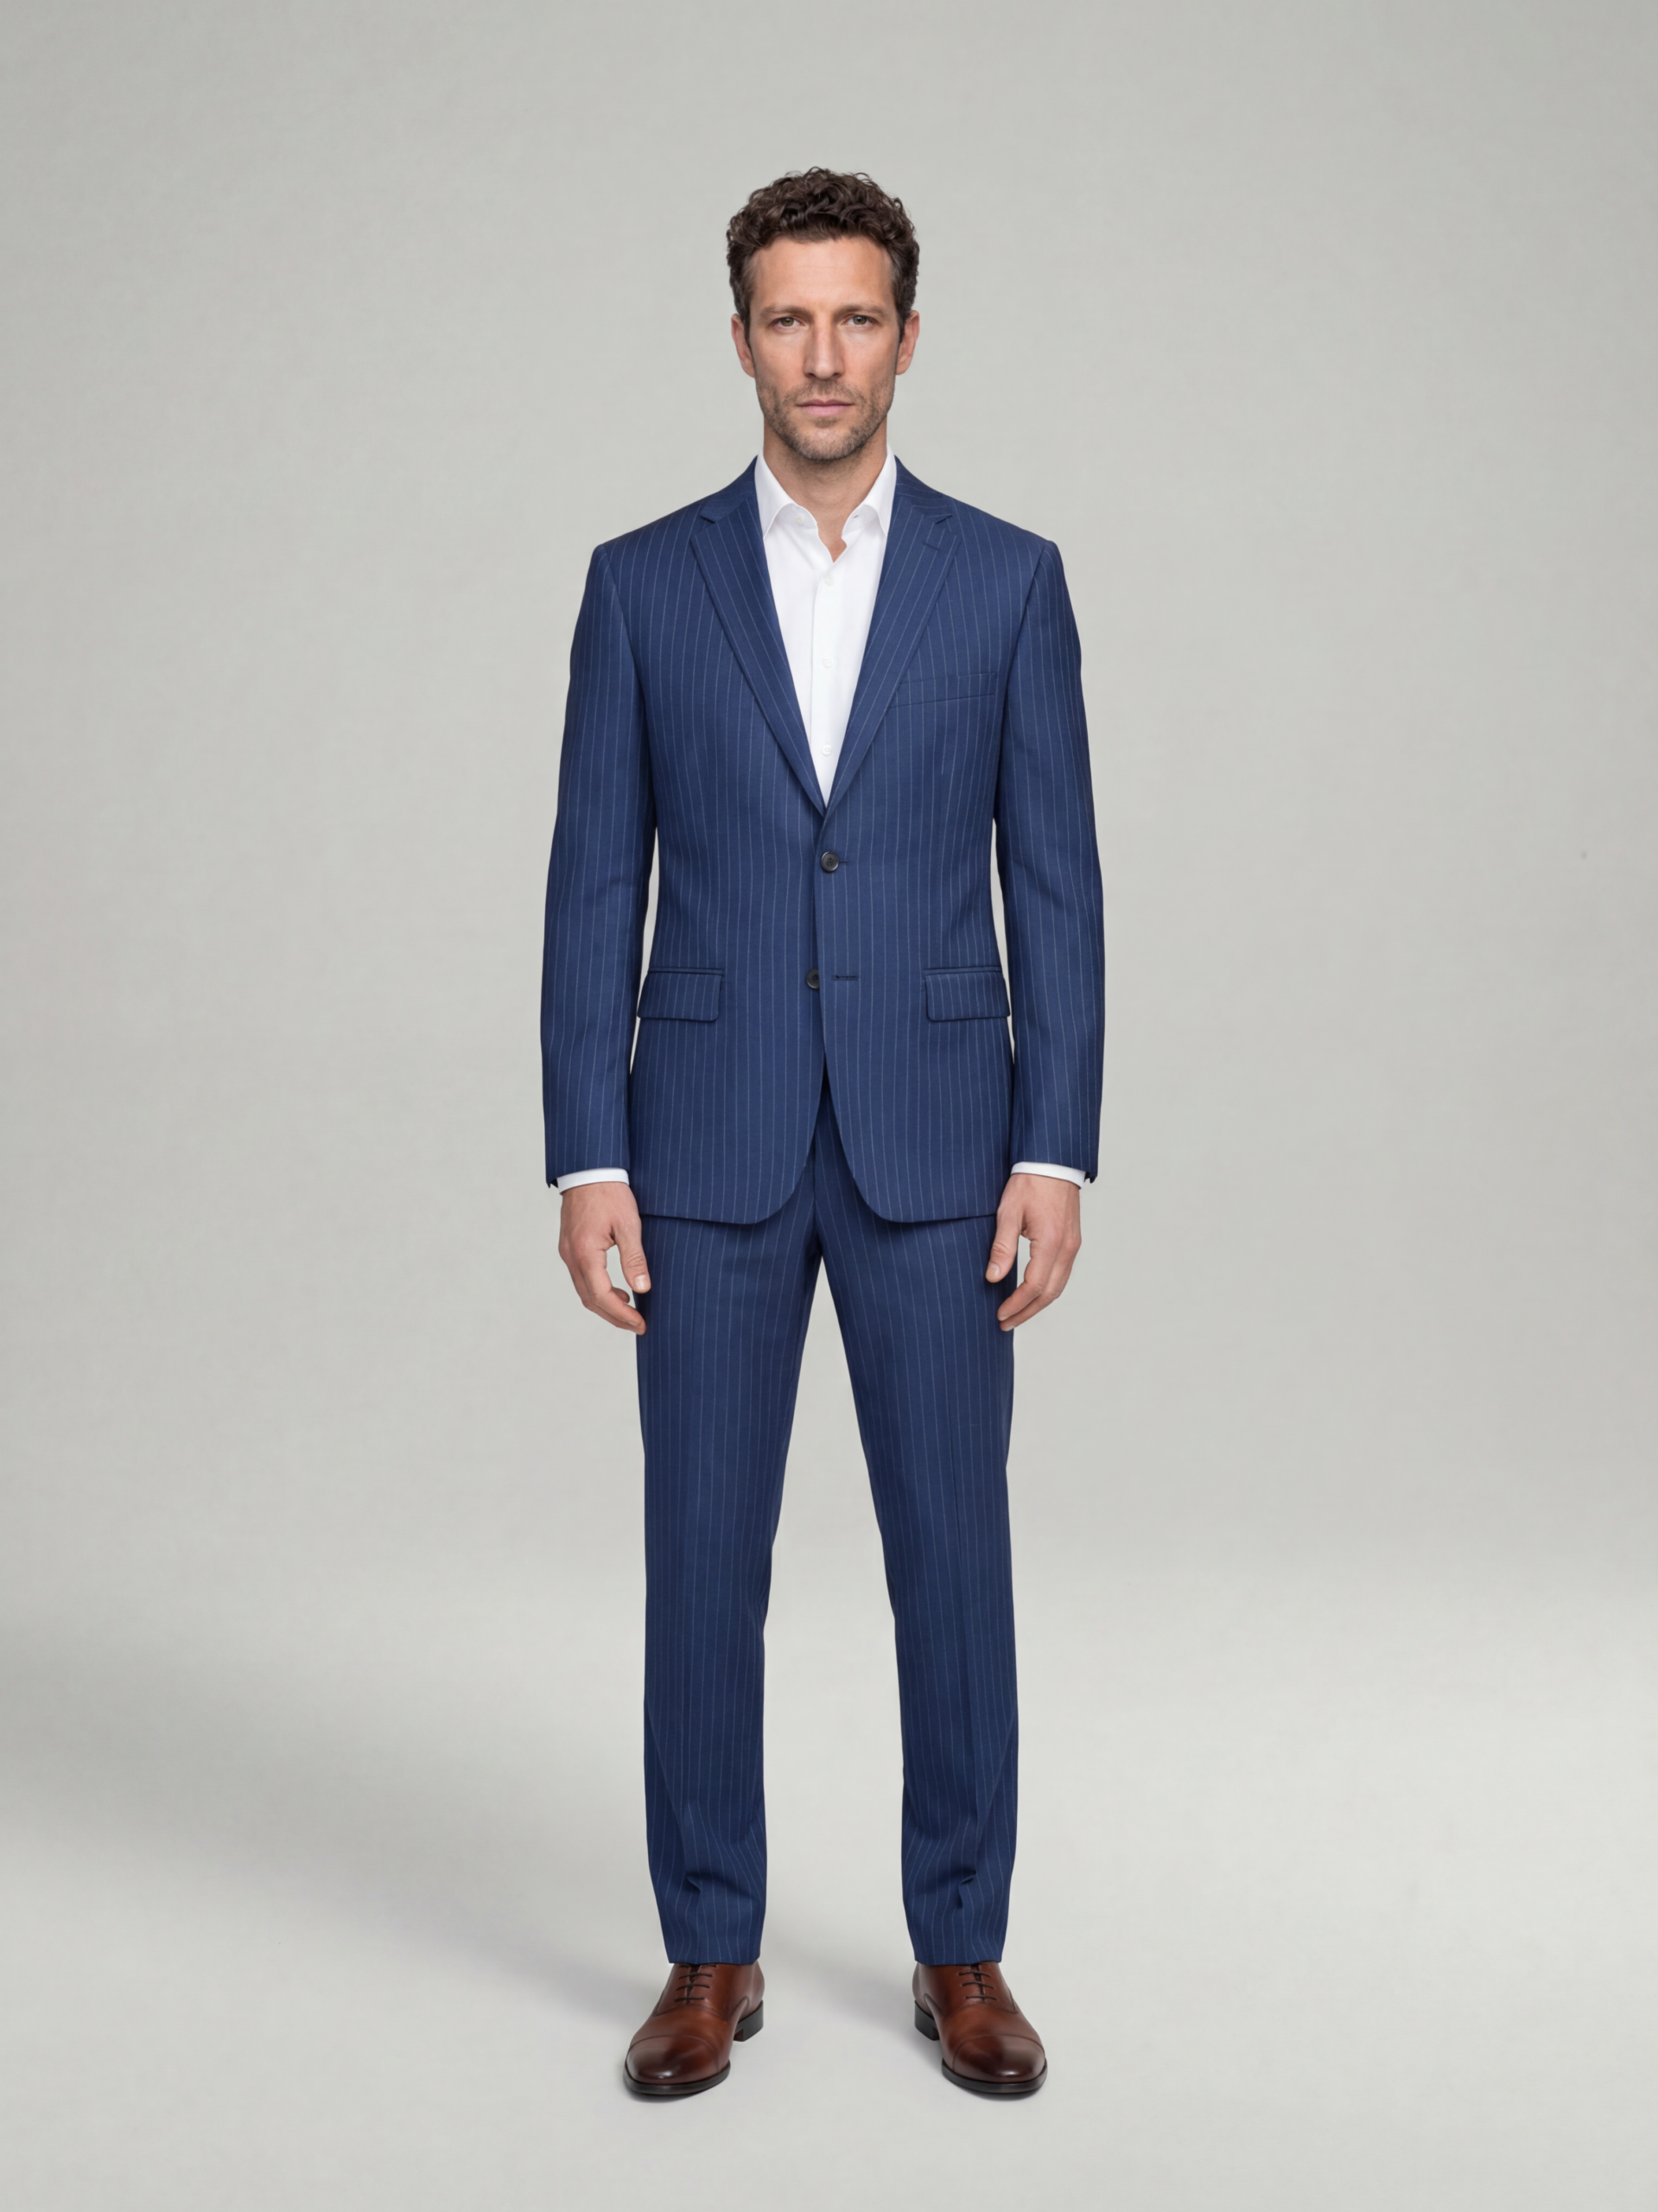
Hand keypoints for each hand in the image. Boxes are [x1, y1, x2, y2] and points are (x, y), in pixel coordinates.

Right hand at [558, 1182, 650, 1334]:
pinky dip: (598, 1291)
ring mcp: (567, 1252)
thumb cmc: (610, 1192)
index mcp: (585, 1253)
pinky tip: (617, 1290)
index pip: (602, 1296)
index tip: (641, 1324)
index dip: (622, 1315)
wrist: (589, 1169)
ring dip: (605, 1305)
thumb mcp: (629, 1224)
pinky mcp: (569, 1247)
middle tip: (638, 1326)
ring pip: (584, 1291)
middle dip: (614, 1317)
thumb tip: (642, 1288)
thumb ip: (634, 1258)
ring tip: (630, 1312)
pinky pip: (581, 1278)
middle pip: (590, 1300)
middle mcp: (571, 1256)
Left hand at [986, 1173, 1081, 1330]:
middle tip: (1005, 1323)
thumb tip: (992, 1278)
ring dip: (1038, 1304)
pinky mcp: (1072, 1241)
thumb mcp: (1008, 1212)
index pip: (1034, 1286)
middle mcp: (1067, 1248)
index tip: (999, 1314)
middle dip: (1027, 1312)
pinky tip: (1031, 1293)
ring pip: (1059, 1286)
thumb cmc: (1029, 1182)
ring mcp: (1073, 1245)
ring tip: (1016, 1314)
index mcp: (1051, 1242)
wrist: (1053, 1161)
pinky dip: (1047, 1289)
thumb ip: (1001, 1248)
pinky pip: (1062, 1274)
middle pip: (1050, 1293)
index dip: (1016, 1304)